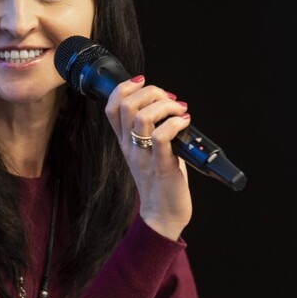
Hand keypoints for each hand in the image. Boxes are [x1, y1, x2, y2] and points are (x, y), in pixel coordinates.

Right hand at [104, 75, 192, 239]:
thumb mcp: (149, 151)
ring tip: (179, 111)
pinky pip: (162, 135)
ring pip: (142, 116)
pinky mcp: (161, 165)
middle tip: (170, 100)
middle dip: (152, 92)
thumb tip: (169, 106)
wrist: (162, 215)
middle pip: (127, 105)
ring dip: (165, 106)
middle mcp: (130, 147)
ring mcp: (144, 156)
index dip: (124, 87)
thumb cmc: (161, 182)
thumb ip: (152, 130)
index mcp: (125, 142)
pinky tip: (185, 123)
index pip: (111, 107)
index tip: (143, 82)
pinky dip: (175, 122)